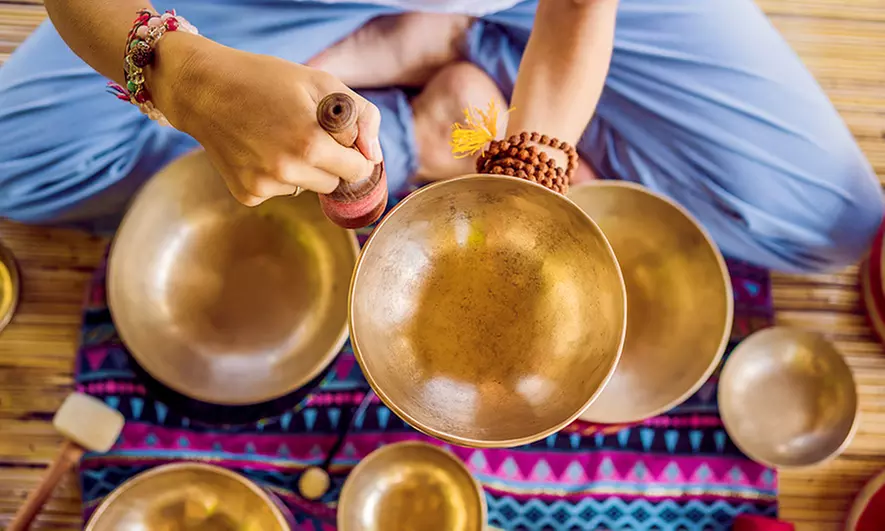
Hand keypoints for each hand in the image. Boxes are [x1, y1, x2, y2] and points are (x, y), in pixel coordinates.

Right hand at [150, 33, 382, 205]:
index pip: (358, 170)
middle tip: (305, 132)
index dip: (354, 153)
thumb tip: (375, 157)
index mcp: (311, 144)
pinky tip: (259, 150)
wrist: (203, 89)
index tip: (341, 140)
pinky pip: (281, 192)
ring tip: (278, 138)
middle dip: (330, 162)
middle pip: (335, 183)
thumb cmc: (265, 79)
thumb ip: (361, 117)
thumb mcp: (321, 83)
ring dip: (304, 170)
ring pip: (308, 189)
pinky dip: (278, 176)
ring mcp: (265, 186)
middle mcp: (288, 171)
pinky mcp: (248, 195)